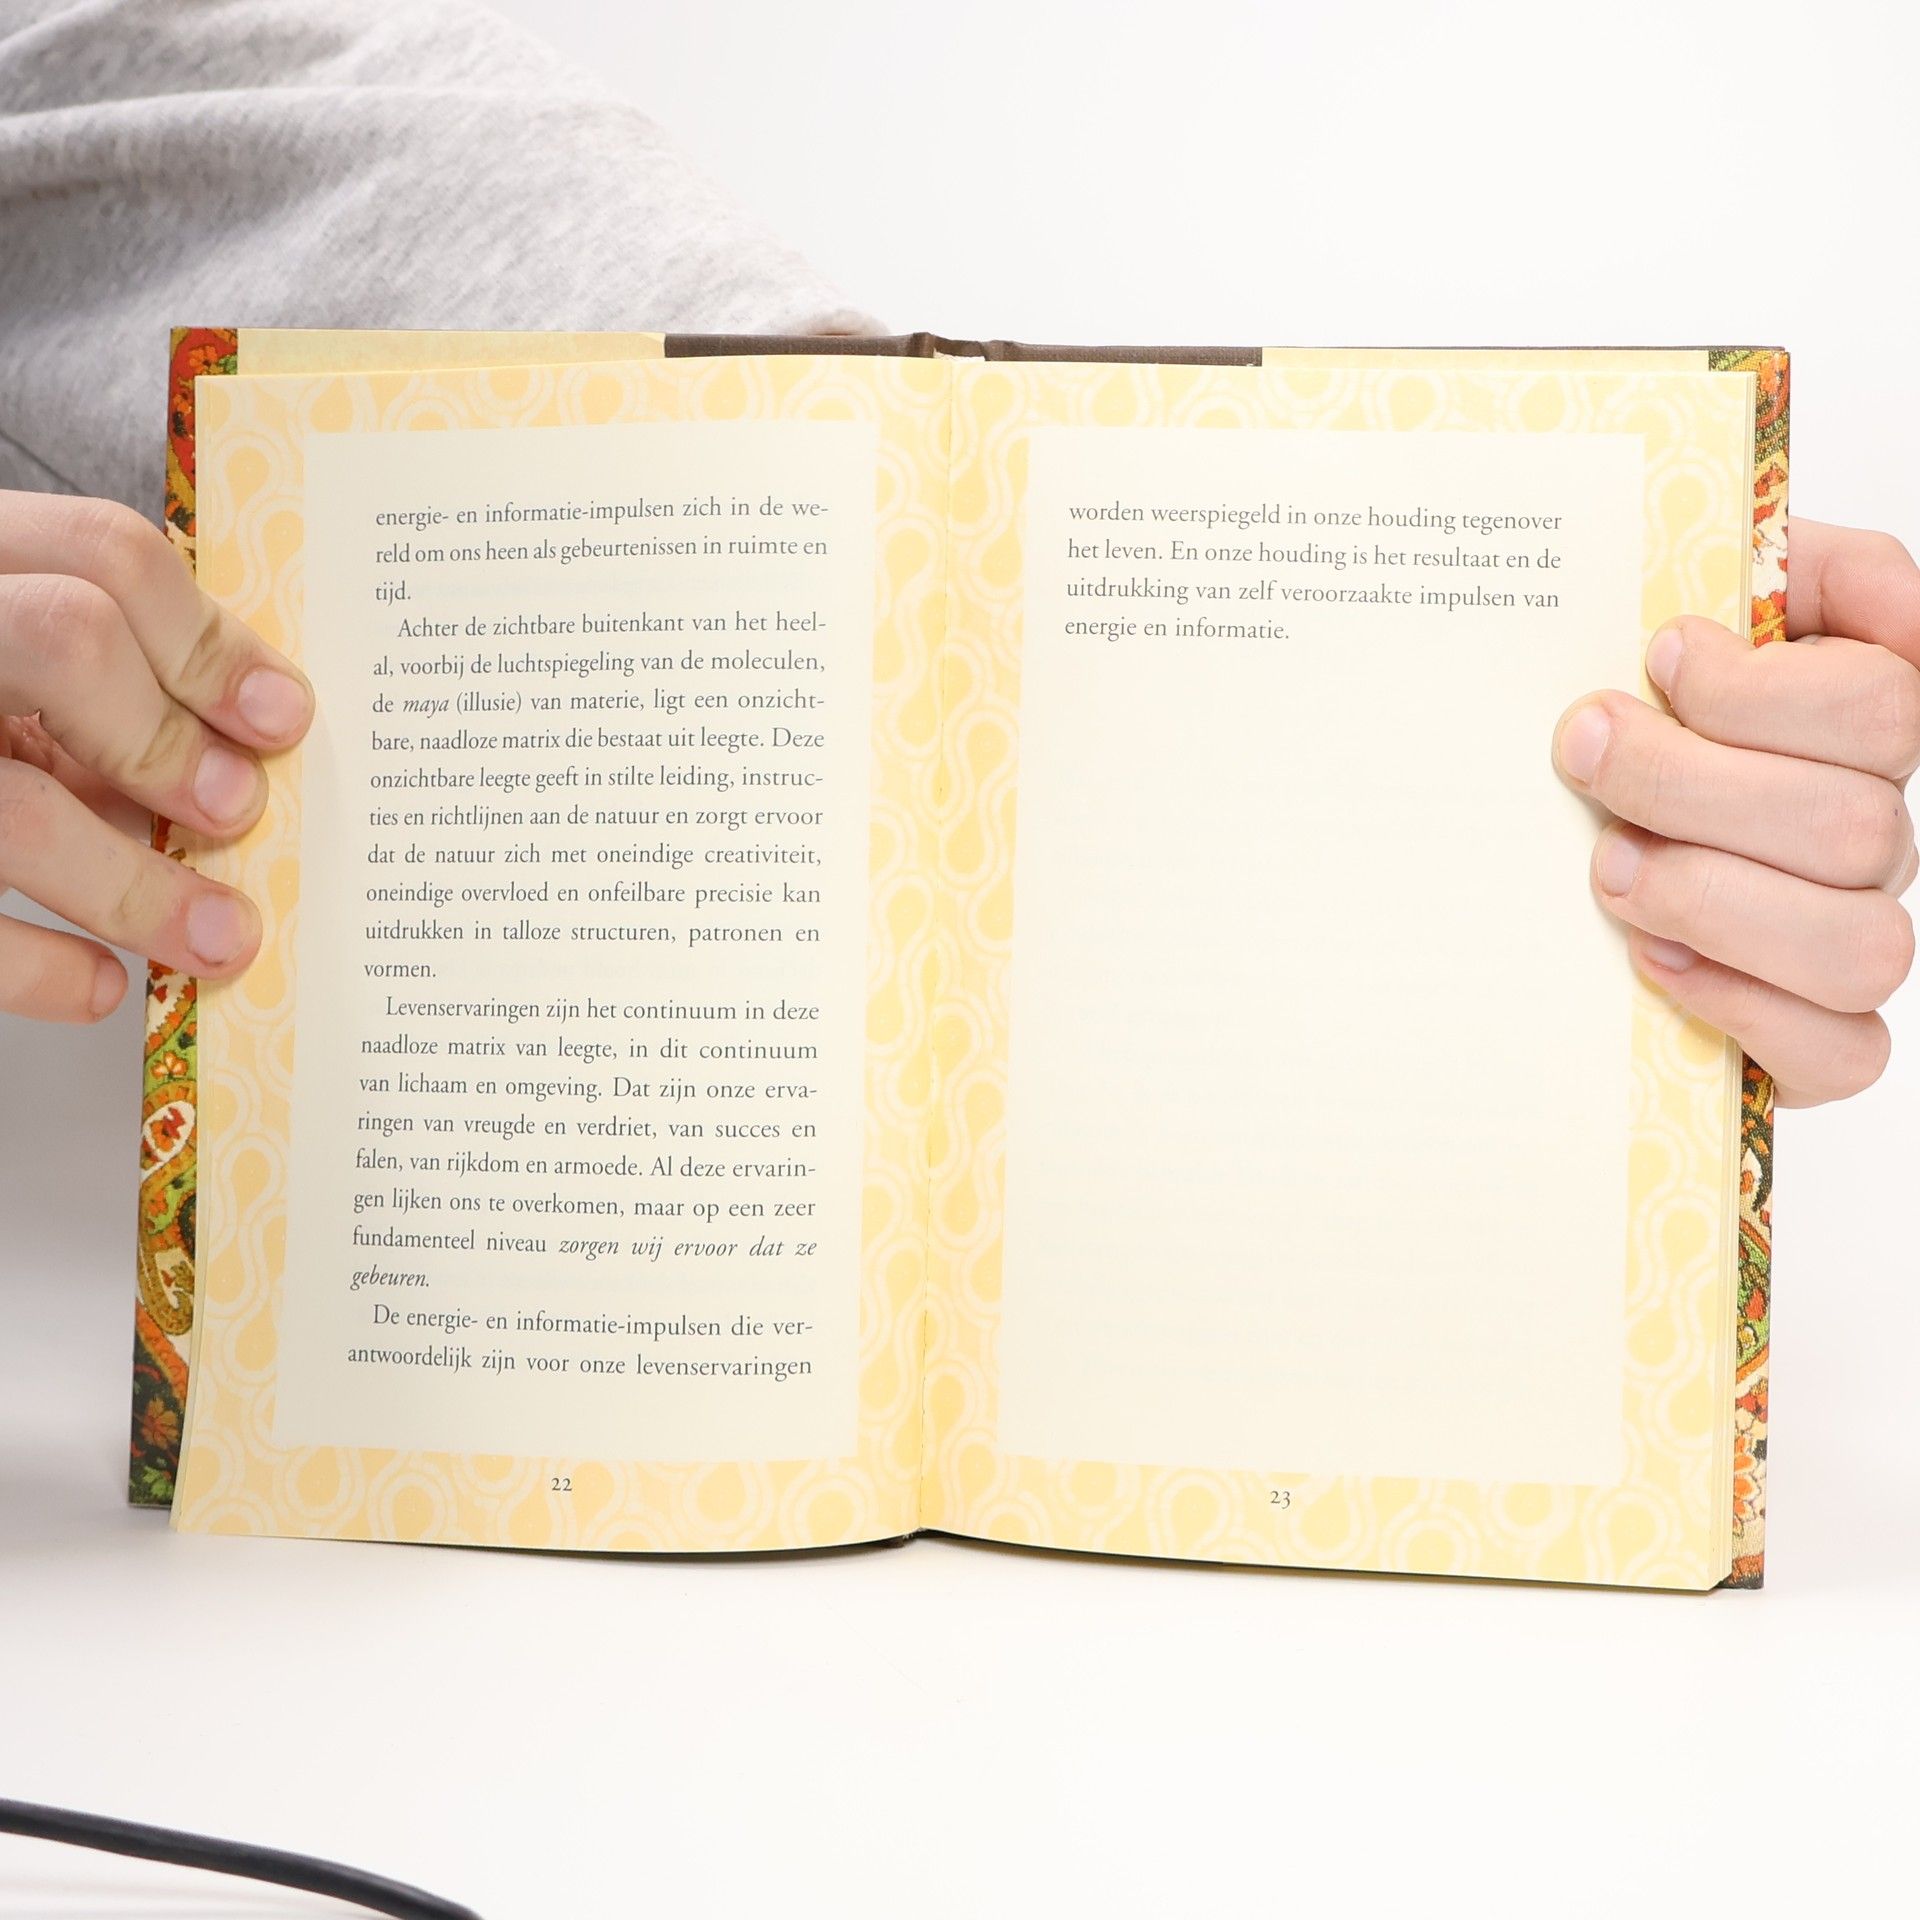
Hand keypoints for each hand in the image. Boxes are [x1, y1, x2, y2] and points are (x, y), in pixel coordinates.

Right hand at [1, 489, 313, 1022]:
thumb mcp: (14, 679)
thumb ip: (102, 698)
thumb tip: (238, 772)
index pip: (101, 554)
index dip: (208, 641)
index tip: (281, 720)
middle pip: (66, 639)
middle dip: (171, 739)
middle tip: (237, 811)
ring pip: (18, 810)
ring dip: (139, 890)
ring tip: (222, 937)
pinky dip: (41, 970)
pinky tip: (100, 985)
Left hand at [1554, 519, 1919, 1106]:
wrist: (1568, 835)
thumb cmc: (1628, 723)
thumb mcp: (1676, 612)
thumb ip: (1756, 565)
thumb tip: (1773, 559)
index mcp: (1863, 725)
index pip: (1881, 704)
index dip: (1762, 687)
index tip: (1658, 657)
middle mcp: (1877, 830)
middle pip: (1853, 823)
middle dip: (1690, 785)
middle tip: (1583, 758)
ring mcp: (1855, 933)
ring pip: (1864, 945)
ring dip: (1712, 899)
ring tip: (1605, 867)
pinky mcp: (1817, 1035)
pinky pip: (1842, 1050)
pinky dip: (1743, 1008)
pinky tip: (1652, 959)